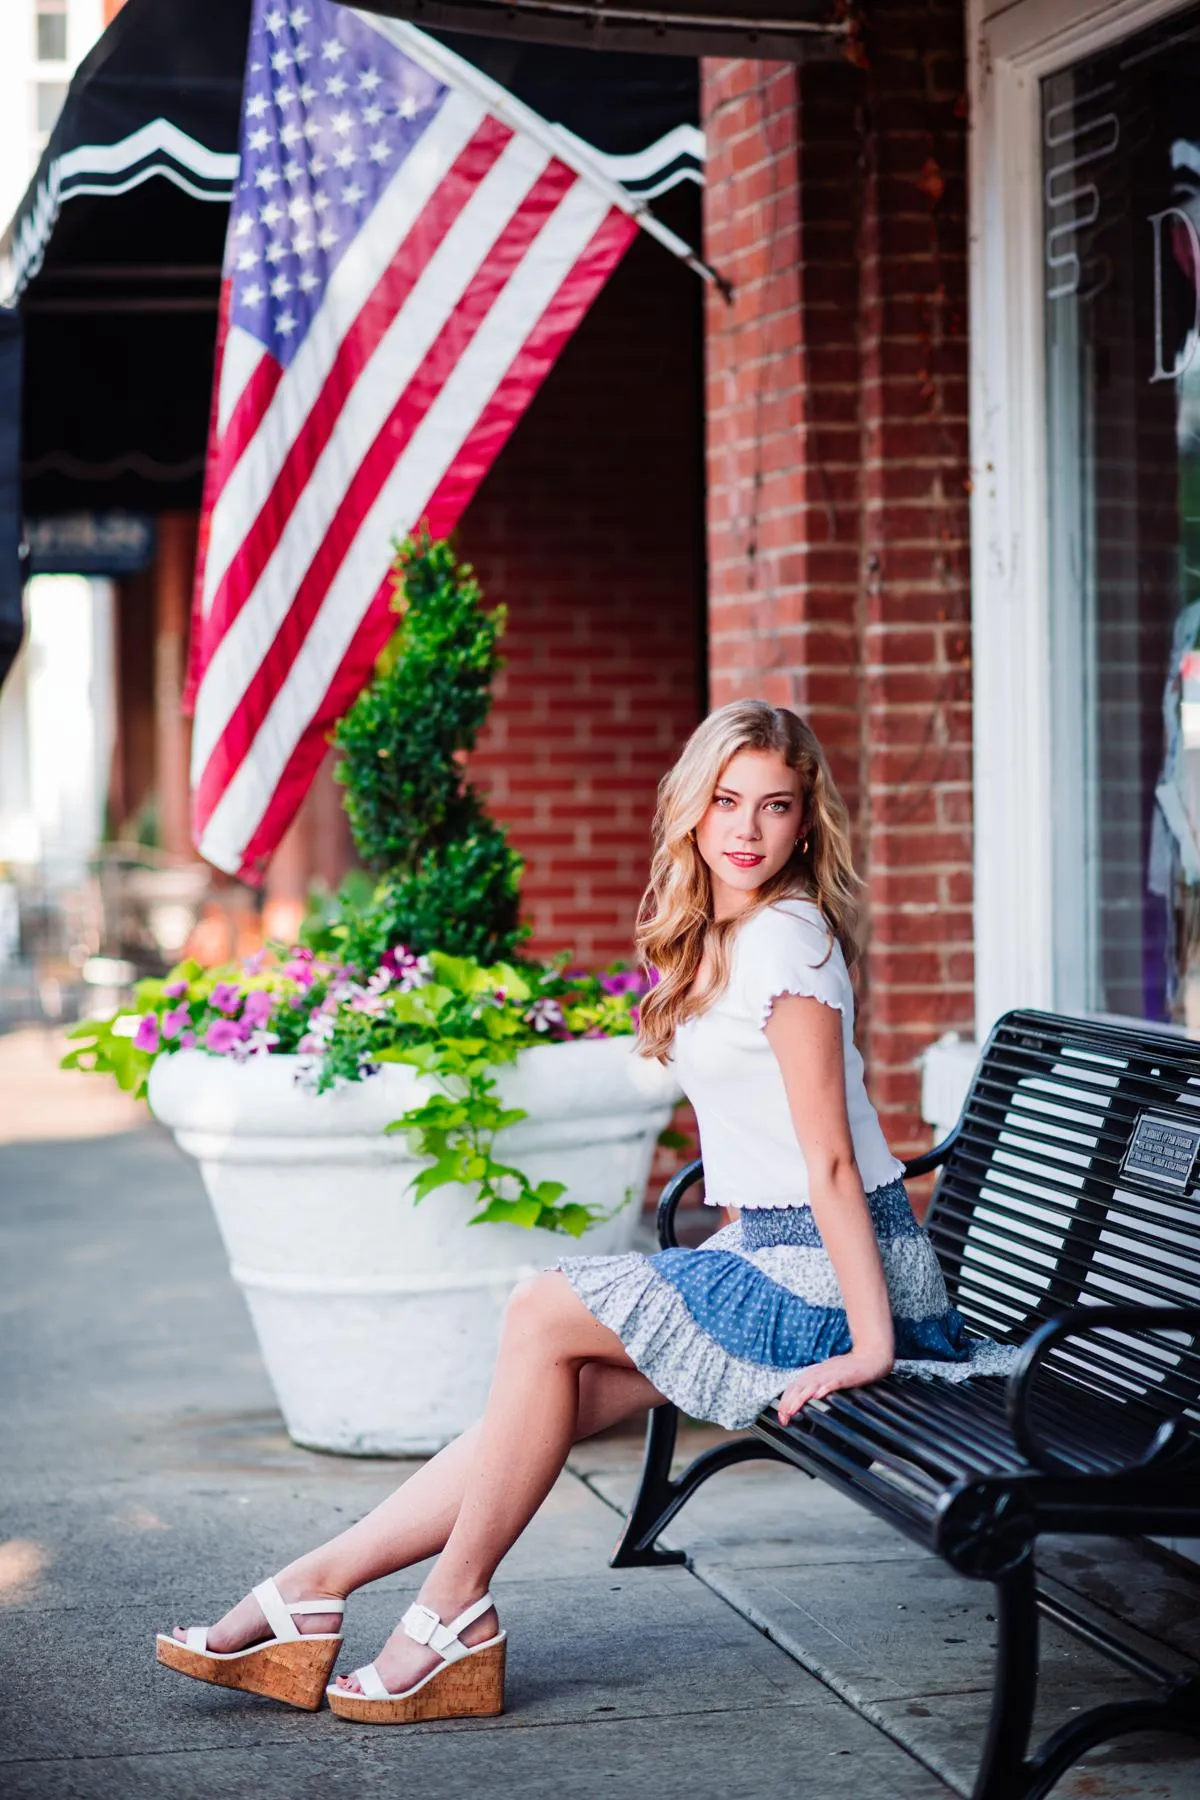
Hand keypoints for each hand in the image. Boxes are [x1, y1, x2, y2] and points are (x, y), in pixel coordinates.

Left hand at [775, 1350, 892, 1425]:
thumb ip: (815, 1385)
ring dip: (800, 1398)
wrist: (870, 1356)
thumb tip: (803, 1399)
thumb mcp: (827, 1376)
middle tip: (783, 1418)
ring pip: (811, 1385)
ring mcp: (831, 1374)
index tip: (781, 1416)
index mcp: (813, 1373)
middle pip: (799, 1387)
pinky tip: (817, 1395)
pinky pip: (832, 1382)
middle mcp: (819, 1373)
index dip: (785, 1401)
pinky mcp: (845, 1376)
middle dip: (788, 1403)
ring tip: (792, 1410)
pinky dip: (824, 1388)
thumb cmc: (848, 1368)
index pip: (794, 1387)